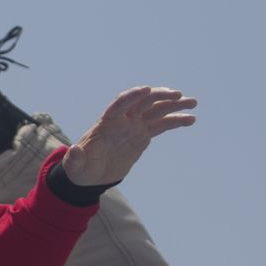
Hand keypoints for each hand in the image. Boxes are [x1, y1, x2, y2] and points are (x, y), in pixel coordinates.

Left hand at [62, 86, 197, 186]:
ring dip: (173, 105)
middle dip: (159, 97)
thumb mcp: (75, 166)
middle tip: (178, 95)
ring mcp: (134, 126)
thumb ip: (75, 158)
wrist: (90, 175)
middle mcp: (122, 120)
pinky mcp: (142, 135)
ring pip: (156, 111)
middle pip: (142, 102)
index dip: (132, 96)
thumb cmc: (80, 169)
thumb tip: (73, 150)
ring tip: (193, 103)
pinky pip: (161, 125)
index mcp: (106, 123)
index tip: (146, 89)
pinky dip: (175, 121)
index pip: (120, 104)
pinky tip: (190, 119)